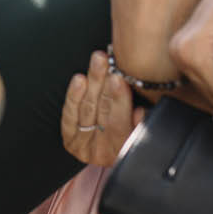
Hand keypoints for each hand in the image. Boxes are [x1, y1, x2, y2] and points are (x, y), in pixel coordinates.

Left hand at [61, 50, 143, 165]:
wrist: (110, 148)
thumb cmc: (132, 132)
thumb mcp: (142, 130)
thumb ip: (142, 124)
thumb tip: (140, 112)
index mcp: (124, 150)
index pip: (119, 123)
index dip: (119, 100)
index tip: (119, 79)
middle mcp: (103, 152)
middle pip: (102, 112)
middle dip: (104, 84)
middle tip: (106, 63)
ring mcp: (84, 147)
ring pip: (87, 109)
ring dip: (92, 82)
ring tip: (97, 61)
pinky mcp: (70, 140)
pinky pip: (70, 115)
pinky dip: (74, 96)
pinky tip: (80, 80)